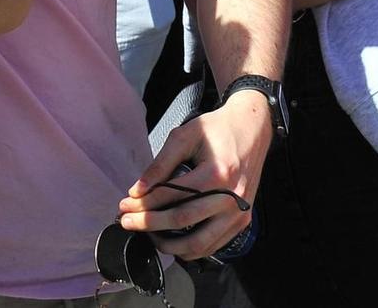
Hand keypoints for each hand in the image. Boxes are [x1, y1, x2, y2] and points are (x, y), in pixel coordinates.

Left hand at [118, 92, 271, 257]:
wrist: (252, 128)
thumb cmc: (218, 129)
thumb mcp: (186, 136)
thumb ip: (161, 164)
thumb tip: (137, 191)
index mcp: (217, 173)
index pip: (172, 195)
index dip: (143, 203)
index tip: (124, 205)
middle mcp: (231, 197)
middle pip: (181, 221)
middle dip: (148, 224)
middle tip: (126, 222)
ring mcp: (239, 212)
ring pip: (198, 243)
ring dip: (167, 244)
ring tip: (148, 235)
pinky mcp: (243, 220)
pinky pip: (212, 246)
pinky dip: (190, 249)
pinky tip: (173, 240)